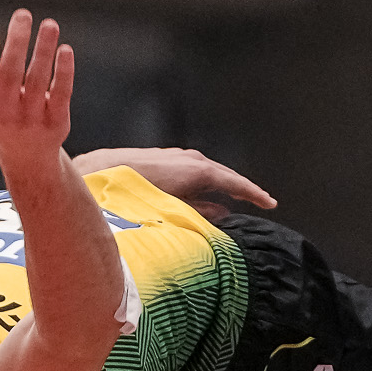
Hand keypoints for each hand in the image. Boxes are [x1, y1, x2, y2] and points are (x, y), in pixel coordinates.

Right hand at [0, 9, 72, 164]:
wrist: (27, 154)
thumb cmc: (3, 112)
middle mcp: (4, 115)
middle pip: (11, 73)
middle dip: (17, 42)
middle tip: (22, 14)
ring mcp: (31, 120)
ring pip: (38, 79)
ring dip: (43, 49)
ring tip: (49, 24)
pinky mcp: (56, 123)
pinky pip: (61, 93)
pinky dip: (63, 71)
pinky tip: (65, 49)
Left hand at [71, 148, 275, 214]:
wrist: (100, 173)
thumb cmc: (137, 194)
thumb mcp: (174, 210)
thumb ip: (201, 212)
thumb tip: (223, 215)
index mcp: (198, 170)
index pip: (235, 182)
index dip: (254, 194)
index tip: (271, 204)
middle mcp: (190, 158)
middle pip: (223, 175)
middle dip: (239, 189)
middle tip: (257, 202)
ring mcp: (176, 156)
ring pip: (206, 173)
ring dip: (218, 186)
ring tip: (230, 202)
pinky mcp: (163, 158)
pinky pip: (190, 171)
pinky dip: (201, 183)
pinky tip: (199, 195)